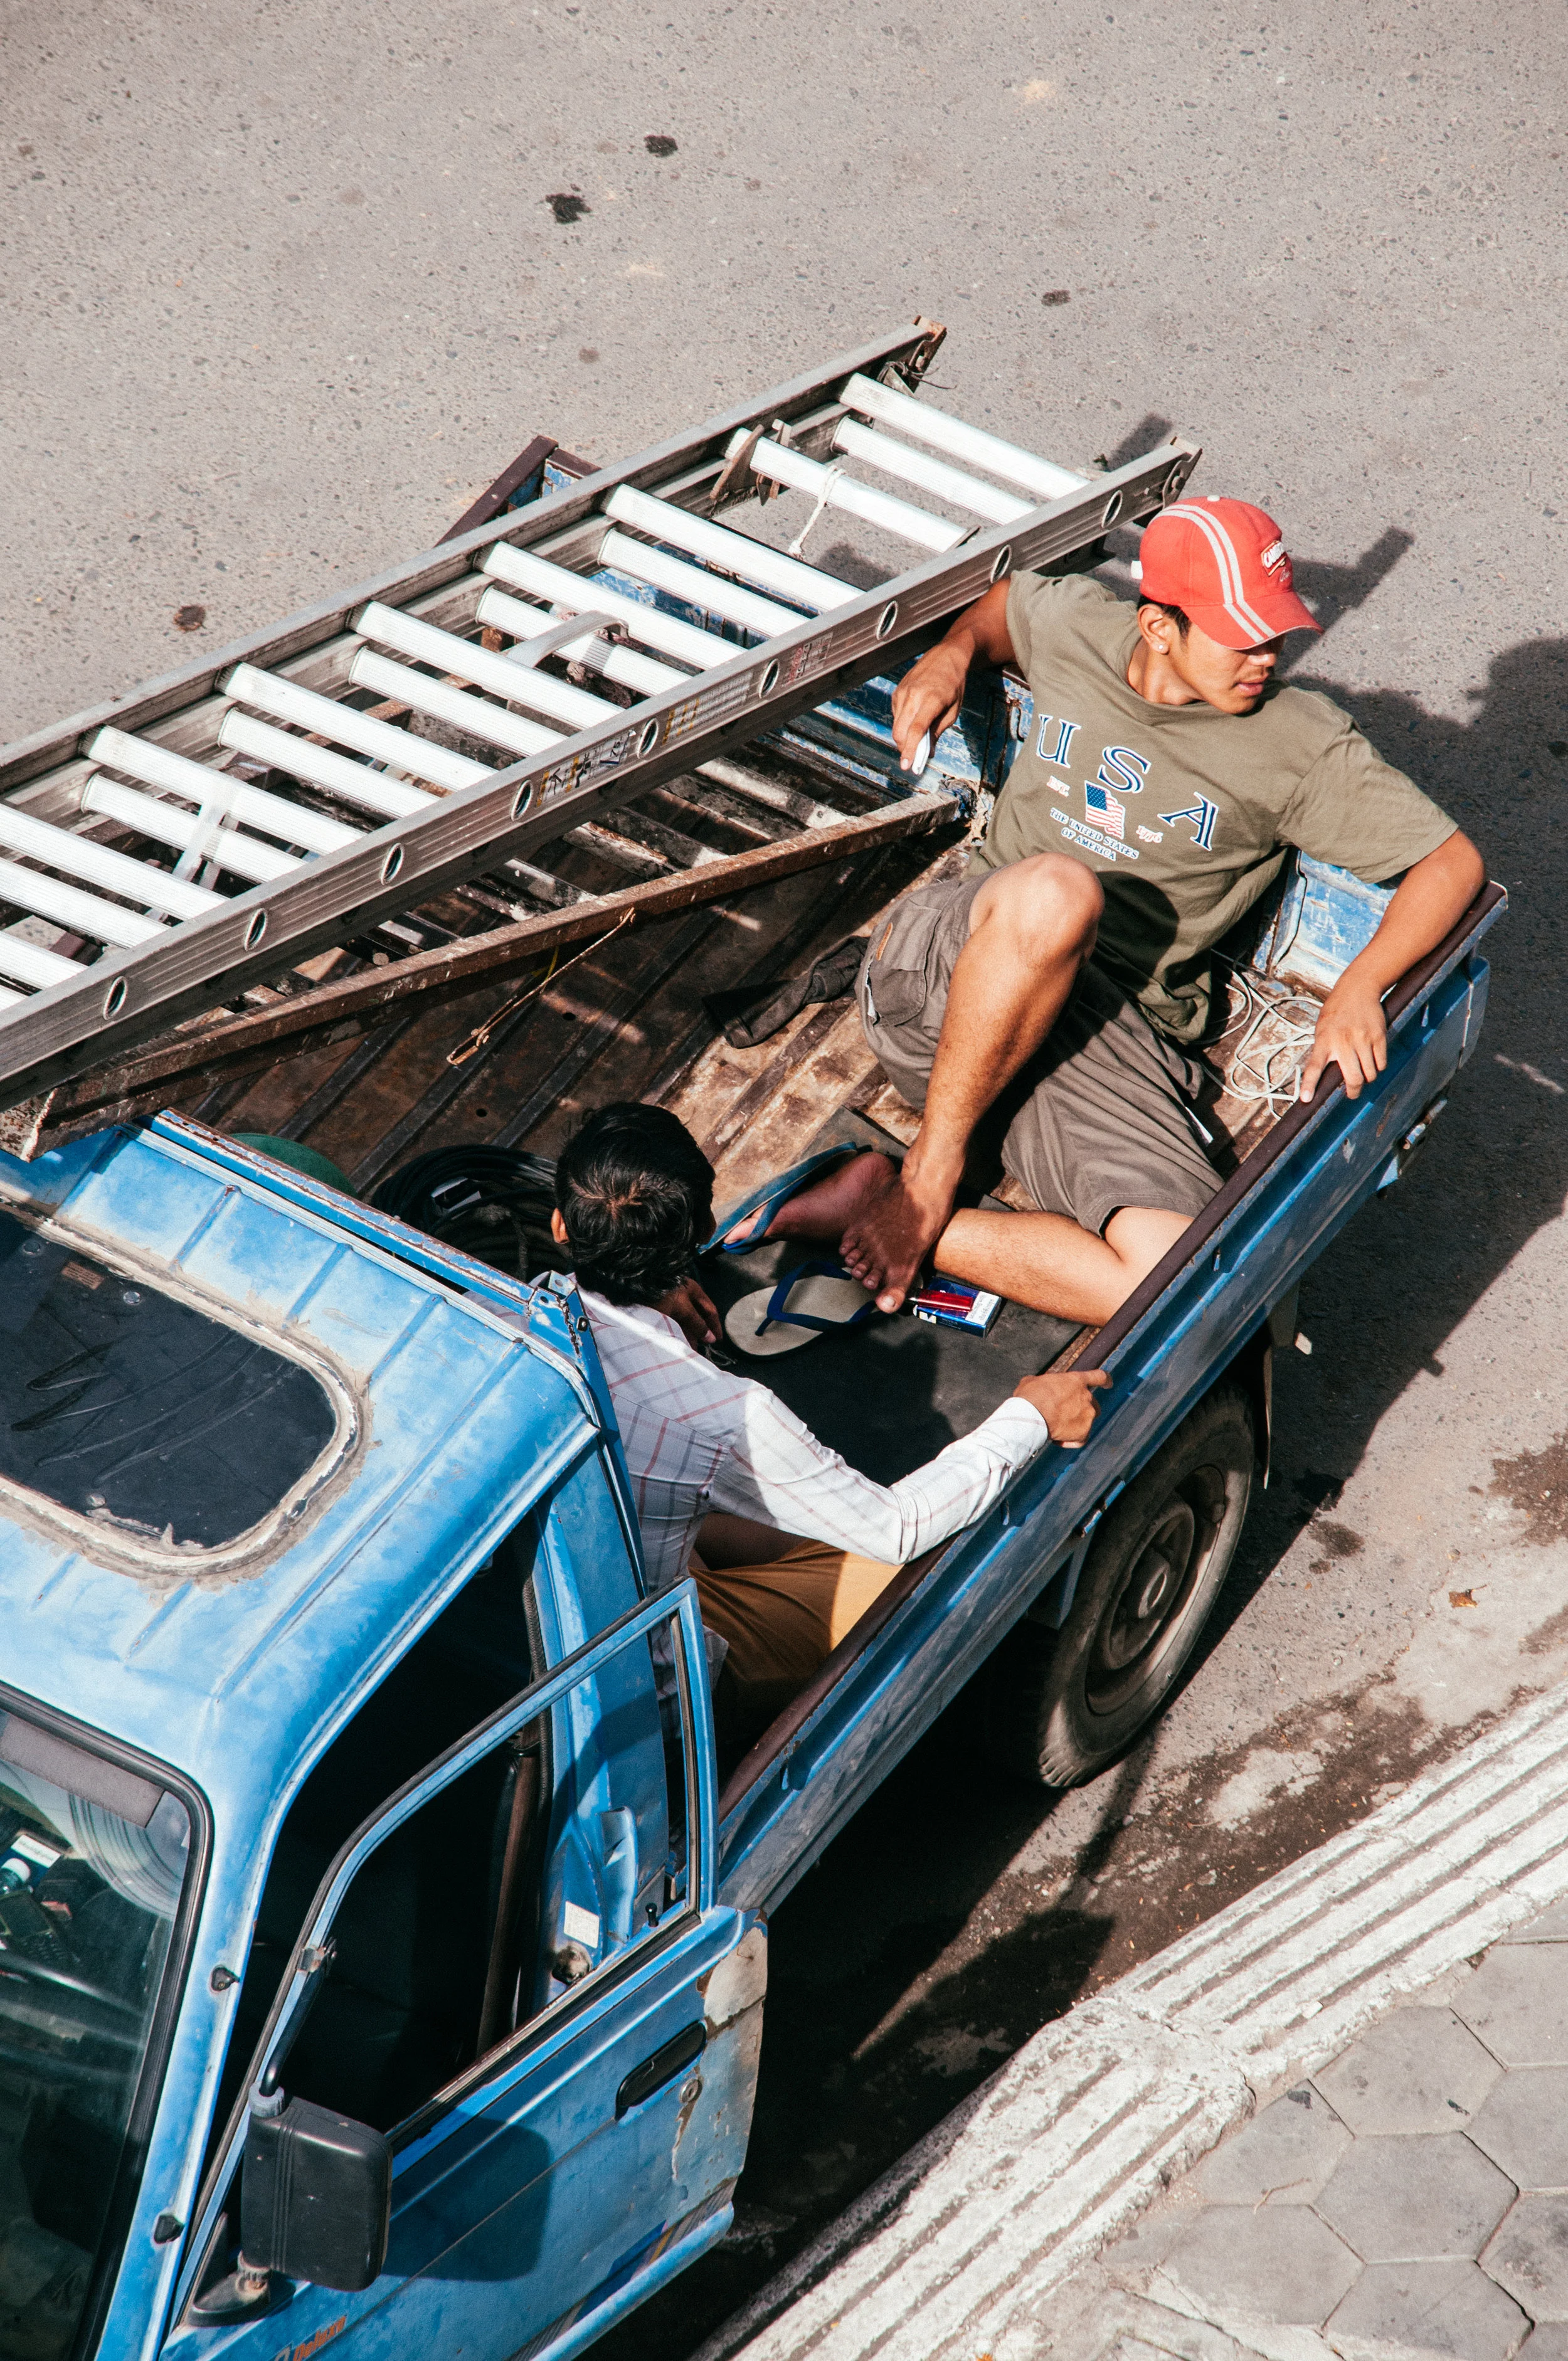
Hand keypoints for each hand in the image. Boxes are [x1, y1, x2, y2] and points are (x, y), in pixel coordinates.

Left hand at [658, 1276, 721, 1349]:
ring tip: (687, 1350)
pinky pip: (672, 1324)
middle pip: (696, 1317)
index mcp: (692, 1290)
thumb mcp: (683, 1307)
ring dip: (687, 1335)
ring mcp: (671, 1303)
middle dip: (699, 1334)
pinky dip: (676, 1333)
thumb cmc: (660, 1291)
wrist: (634, 1286)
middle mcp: (683, 1296)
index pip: (709, 1310)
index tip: (717, 1339)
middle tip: (700, 1349)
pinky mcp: (659, 1310)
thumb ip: (697, 1322)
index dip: (714, 1325)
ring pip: (683, 1322)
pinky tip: (676, 1343)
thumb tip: (710, 1337)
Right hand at [890, 643, 967, 769]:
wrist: (947, 655)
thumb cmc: (954, 684)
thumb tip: (926, 751)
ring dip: (904, 737)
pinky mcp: (897, 691)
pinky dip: (903, 723)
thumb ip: (937, 731)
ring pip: (896, 725)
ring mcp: (902, 692)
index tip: (906, 766)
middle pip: (899, 732)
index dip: (910, 750)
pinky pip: (896, 715)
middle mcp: (913, 695)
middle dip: (904, 748)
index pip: (915, 730)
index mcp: (931, 700)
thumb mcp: (953, 710)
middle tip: (913, 757)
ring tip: (917, 737)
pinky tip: (915, 718)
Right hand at [1014, 1368, 1109, 1446]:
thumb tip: (1040, 1387)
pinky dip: (1070, 1441)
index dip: (1105, 1380)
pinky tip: (1057, 1439)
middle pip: (1093, 1404)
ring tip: (1056, 1427)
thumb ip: (1046, 1383)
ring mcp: (1087, 1416)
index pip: (1099, 1377)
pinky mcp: (1083, 1433)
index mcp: (1076, 1381)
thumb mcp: (1035, 1381)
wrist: (1031, 1415)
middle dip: (1083, 1409)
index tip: (1109, 1384)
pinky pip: (1080, 1439)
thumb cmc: (1030, 1396)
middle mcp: (1086, 1397)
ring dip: (1076, 1425)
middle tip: (1065, 1414)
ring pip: (1088, 1422)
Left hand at [1300, 980, 1387, 1102]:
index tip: (1307, 1099)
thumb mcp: (1322, 1028)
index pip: (1314, 1067)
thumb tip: (1326, 1076)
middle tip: (1352, 1093)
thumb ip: (1323, 1050)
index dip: (1309, 1084)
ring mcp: (1362, 1039)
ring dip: (1367, 1079)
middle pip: (1353, 1078)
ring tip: (1363, 1073)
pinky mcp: (1378, 1036)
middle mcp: (1343, 1042)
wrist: (1357, 989)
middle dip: (1353, 1092)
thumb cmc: (1337, 1011)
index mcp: (1324, 1040)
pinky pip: (1381, 1063)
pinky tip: (1372, 1061)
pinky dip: (1377, 1067)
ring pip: (1370, 1074)